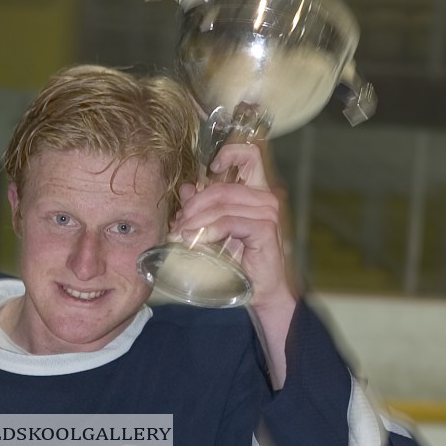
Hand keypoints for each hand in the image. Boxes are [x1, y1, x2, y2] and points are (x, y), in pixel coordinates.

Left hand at [170, 143, 297, 385]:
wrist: (261, 292)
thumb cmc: (241, 262)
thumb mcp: (216, 231)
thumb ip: (203, 208)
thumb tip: (186, 189)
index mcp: (256, 193)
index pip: (250, 156)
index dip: (229, 153)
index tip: (210, 168)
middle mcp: (265, 198)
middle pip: (221, 187)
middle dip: (193, 205)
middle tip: (177, 225)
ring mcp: (268, 212)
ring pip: (222, 204)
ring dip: (195, 220)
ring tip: (180, 235)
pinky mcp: (265, 229)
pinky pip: (229, 222)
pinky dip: (208, 230)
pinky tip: (196, 241)